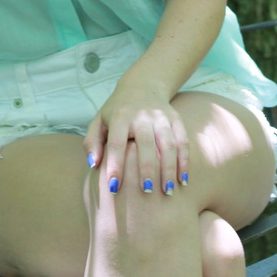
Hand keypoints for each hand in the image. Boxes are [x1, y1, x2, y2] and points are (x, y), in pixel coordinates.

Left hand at [83, 80, 189, 195]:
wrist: (142, 85)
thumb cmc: (116, 111)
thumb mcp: (99, 120)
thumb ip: (92, 142)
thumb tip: (94, 164)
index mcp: (120, 116)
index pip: (117, 142)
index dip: (115, 165)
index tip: (114, 187)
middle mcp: (142, 115)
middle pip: (146, 143)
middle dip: (147, 168)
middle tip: (146, 192)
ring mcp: (161, 117)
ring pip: (168, 144)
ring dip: (169, 168)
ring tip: (168, 191)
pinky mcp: (176, 119)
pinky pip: (183, 141)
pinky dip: (184, 161)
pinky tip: (183, 180)